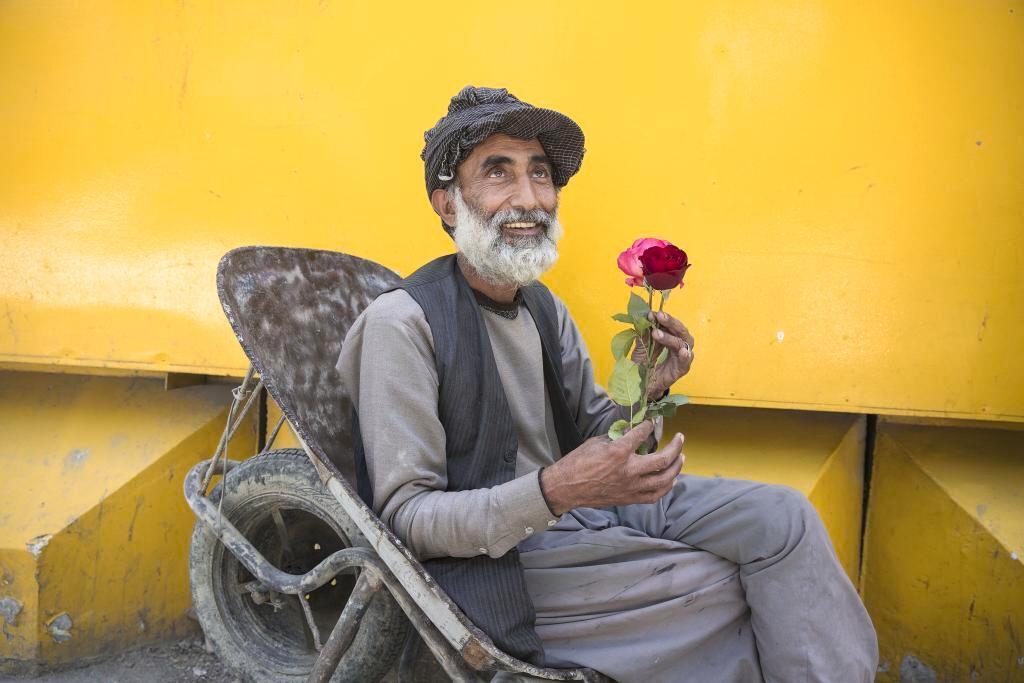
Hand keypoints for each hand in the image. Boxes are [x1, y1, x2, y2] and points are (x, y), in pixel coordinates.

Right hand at [540, 421, 684, 514]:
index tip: (651, 422)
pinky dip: (666, 487)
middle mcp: (629, 470)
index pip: (641, 435)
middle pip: (662, 460)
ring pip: (664, 480)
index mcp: (618, 452)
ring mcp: (631, 487)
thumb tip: (630, 432)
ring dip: (676, 468)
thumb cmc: (577, 463)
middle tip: (680, 438)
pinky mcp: (629, 498)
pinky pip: (654, 495)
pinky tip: (671, 480)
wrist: (566, 488)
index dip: (648, 426)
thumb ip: (616, 438)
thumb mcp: (596, 443)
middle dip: (676, 447)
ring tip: (681, 458)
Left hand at [631, 311, 694, 398]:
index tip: (652, 313)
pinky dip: (685, 356)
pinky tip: (682, 351)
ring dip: (671, 337)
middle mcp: (678, 348)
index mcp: (670, 340)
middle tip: (659, 316)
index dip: (663, 318)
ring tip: (657, 333)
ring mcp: (680, 359)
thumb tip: (646, 317)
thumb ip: (645, 334)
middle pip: (681, 332)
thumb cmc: (642, 366)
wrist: (639, 387)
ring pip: (683, 344)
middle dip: (670, 322)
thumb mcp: (641, 347)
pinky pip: (686, 362)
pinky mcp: (680, 371)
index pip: (671, 326)